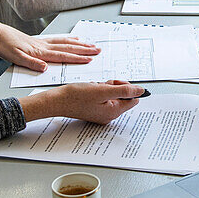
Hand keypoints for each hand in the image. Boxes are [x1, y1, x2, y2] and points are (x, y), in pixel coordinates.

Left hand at [0, 22, 99, 72]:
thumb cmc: (3, 46)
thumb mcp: (13, 57)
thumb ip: (30, 63)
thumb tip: (44, 68)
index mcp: (39, 52)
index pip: (62, 56)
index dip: (76, 58)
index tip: (89, 59)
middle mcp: (44, 46)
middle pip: (68, 47)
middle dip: (84, 49)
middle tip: (98, 50)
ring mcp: (43, 42)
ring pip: (65, 42)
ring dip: (80, 44)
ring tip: (91, 45)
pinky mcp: (39, 40)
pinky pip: (58, 39)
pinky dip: (68, 39)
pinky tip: (74, 38)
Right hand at [19, 80, 145, 122]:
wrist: (58, 100)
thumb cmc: (77, 96)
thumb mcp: (103, 90)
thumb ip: (124, 90)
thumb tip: (140, 90)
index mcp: (114, 112)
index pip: (133, 99)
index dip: (128, 88)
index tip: (117, 84)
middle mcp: (110, 114)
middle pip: (123, 95)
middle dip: (114, 86)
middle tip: (102, 85)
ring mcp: (102, 111)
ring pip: (112, 93)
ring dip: (105, 86)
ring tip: (93, 88)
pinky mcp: (95, 107)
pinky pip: (103, 95)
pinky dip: (98, 89)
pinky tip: (90, 90)